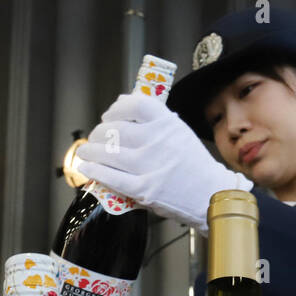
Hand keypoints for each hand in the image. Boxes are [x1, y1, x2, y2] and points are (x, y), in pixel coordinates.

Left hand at [73, 93, 251, 231]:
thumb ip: (154, 119)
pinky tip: (87, 169)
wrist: (209, 194)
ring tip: (86, 152)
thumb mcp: (179, 132)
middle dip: (99, 132)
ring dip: (91, 151)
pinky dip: (94, 172)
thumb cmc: (193, 164)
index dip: (116, 108)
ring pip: (108, 153)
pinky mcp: (144, 189)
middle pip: (115, 129)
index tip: (109, 115)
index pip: (135, 104)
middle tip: (95, 137)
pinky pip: (111, 178)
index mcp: (167, 124)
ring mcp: (149, 166)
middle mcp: (157, 141)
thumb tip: (123, 101)